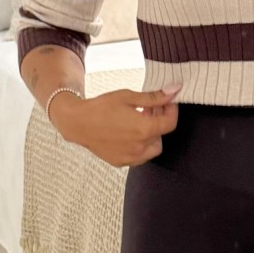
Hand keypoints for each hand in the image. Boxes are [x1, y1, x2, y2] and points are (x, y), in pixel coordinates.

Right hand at [52, 85, 180, 167]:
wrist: (78, 123)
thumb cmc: (102, 106)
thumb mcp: (129, 97)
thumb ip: (154, 96)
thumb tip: (175, 89)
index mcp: (144, 129)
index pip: (170, 123)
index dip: (172, 110)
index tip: (167, 101)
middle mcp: (140, 147)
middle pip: (162, 134)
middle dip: (160, 120)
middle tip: (151, 107)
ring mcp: (130, 157)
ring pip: (152, 148)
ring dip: (152, 135)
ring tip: (140, 120)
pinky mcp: (121, 162)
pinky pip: (139, 156)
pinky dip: (140, 145)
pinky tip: (129, 132)